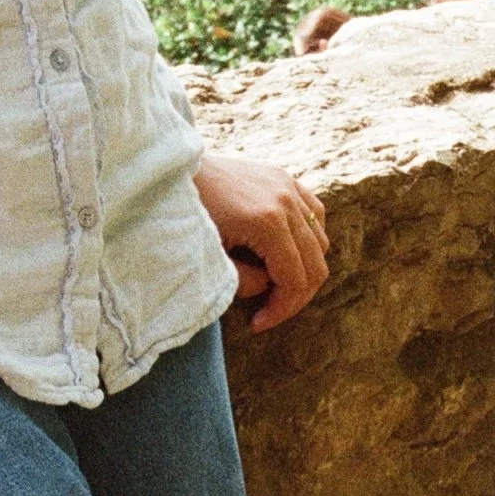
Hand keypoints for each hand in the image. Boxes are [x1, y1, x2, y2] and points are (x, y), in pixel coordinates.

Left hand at [193, 149, 328, 330]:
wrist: (175, 171)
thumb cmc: (188, 214)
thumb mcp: (212, 259)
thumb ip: (245, 282)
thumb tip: (269, 287)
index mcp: (268, 222)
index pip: (295, 281)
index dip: (281, 310)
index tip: (257, 324)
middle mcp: (286, 200)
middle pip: (315, 265)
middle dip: (294, 297)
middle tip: (268, 311)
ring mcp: (288, 185)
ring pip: (320, 242)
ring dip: (303, 269)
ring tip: (274, 282)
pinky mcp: (284, 177)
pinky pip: (315, 214)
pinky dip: (308, 238)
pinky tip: (285, 251)